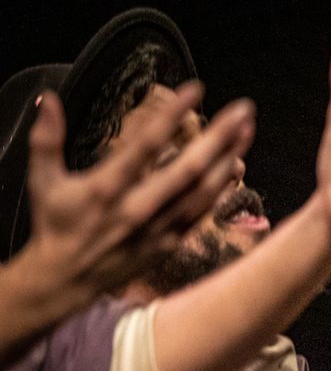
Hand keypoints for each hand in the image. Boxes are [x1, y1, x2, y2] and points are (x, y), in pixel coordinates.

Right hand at [11, 84, 254, 312]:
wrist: (66, 280)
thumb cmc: (56, 225)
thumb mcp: (42, 180)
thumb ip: (46, 139)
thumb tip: (48, 99)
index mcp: (107, 188)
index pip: (146, 144)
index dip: (172, 115)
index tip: (195, 89)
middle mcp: (138, 208)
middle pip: (189, 168)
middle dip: (219, 137)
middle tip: (243, 110)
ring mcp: (159, 228)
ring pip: (203, 191)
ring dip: (228, 159)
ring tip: (247, 131)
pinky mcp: (170, 243)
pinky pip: (202, 212)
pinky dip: (221, 189)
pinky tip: (235, 167)